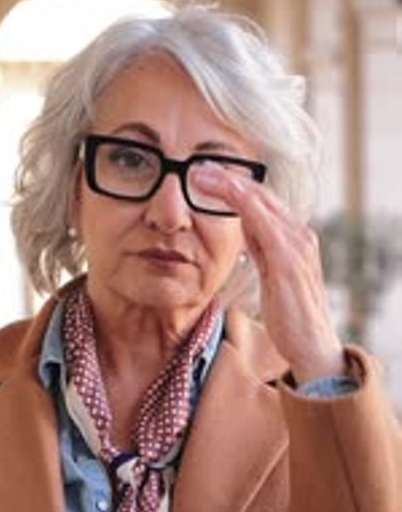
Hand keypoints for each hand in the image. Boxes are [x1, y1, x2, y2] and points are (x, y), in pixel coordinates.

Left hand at [194, 166, 343, 381]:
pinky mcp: (290, 259)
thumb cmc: (291, 313)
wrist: (312, 345)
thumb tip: (244, 224)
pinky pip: (263, 221)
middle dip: (228, 177)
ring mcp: (297, 244)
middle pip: (260, 194)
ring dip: (229, 184)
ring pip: (260, 201)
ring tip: (202, 173)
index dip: (235, 184)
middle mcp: (299, 234)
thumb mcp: (271, 272)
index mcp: (293, 237)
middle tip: (198, 166)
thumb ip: (261, 247)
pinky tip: (223, 192)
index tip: (207, 175)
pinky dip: (242, 202)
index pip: (262, 200)